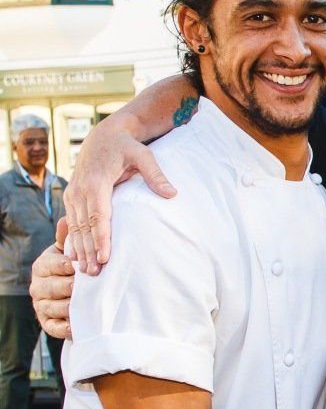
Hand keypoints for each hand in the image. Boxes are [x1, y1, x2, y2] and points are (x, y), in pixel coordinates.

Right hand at [31, 224, 74, 339]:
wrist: (74, 293)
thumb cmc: (74, 268)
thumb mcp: (70, 252)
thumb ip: (69, 239)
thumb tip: (67, 220)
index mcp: (42, 266)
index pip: (48, 265)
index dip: (61, 266)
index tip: (74, 266)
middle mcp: (38, 286)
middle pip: (49, 287)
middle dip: (65, 287)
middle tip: (80, 287)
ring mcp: (42, 306)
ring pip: (52, 307)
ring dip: (67, 307)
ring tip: (82, 306)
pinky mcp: (48, 323)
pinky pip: (53, 327)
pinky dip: (64, 328)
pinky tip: (75, 326)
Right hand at [67, 127, 174, 274]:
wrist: (104, 135)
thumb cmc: (127, 146)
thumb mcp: (144, 155)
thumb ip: (156, 175)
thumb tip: (172, 194)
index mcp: (96, 182)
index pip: (98, 215)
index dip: (100, 237)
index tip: (104, 257)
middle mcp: (80, 189)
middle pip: (84, 226)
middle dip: (88, 251)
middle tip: (94, 274)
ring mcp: (73, 193)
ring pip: (75, 226)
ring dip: (79, 249)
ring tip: (84, 272)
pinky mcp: (72, 196)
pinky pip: (70, 222)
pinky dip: (72, 240)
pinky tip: (73, 257)